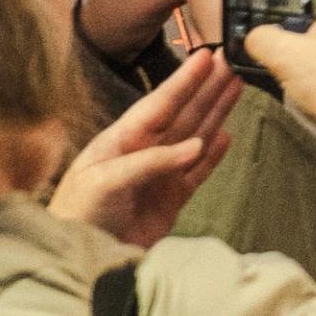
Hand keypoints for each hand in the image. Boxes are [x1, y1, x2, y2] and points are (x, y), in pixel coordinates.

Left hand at [50, 48, 241, 247]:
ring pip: (196, 136)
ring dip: (216, 111)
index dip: (184, 80)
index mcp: (122, 140)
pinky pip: (198, 172)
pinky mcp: (170, 200)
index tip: (205, 56)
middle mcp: (143, 152)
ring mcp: (159, 175)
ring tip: (235, 86)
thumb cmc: (79, 214)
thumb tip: (196, 145)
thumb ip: (150, 161)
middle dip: (206, 87)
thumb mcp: (104, 180)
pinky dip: (214, 155)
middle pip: (182, 113)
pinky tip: (226, 135)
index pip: (159, 103)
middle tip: (228, 60)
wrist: (79, 259)